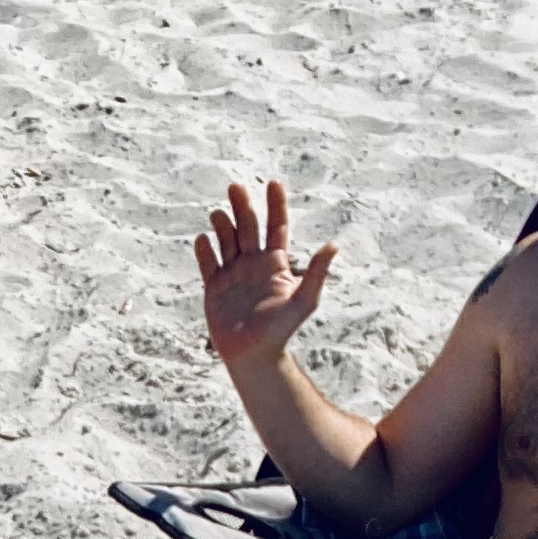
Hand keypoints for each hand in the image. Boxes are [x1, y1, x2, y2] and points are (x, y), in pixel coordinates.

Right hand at [197, 180, 337, 370]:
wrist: (252, 355)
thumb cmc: (281, 330)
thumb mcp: (305, 300)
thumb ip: (316, 272)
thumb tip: (333, 245)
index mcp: (275, 263)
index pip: (276, 226)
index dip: (275, 204)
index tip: (273, 183)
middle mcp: (253, 263)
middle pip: (247, 226)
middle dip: (242, 205)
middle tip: (235, 187)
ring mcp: (232, 274)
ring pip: (226, 239)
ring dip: (222, 224)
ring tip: (218, 215)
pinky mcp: (213, 287)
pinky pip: (207, 262)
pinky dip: (204, 249)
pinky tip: (203, 240)